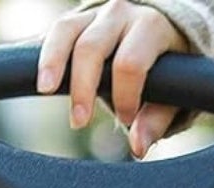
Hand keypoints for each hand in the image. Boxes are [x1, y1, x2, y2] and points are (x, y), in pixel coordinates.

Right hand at [36, 3, 189, 157]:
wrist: (162, 31)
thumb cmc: (168, 70)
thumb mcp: (172, 97)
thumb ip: (155, 121)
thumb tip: (136, 147)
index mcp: (151, 28)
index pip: (129, 63)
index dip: (125, 97)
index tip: (126, 119)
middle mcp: (122, 12)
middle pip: (92, 46)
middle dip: (82, 87)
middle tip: (79, 122)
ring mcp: (97, 12)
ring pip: (66, 30)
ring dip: (52, 62)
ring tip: (45, 91)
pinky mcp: (78, 18)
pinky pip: (56, 31)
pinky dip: (46, 54)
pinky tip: (41, 79)